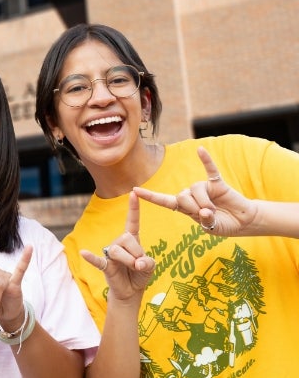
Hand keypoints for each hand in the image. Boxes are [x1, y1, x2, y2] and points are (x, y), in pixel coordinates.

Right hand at [80, 191, 153, 304]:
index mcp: (132, 239)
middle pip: (127, 238)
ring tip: (133, 268)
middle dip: (137, 252)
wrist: (131, 291)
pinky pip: (98, 260)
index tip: (133, 192)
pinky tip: (83, 253)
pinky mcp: (105, 265)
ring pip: (117, 250)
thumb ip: (148, 262)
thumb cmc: (140, 274)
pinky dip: (91, 257)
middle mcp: (119, 243)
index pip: (132, 221)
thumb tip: (137, 264)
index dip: (133, 208)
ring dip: (129, 261)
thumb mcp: (150, 266)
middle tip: (140, 264)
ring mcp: (110, 254)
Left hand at [134, 147, 255, 236]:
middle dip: (193, 207)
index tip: (134, 190)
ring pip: (194, 189)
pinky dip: (206, 160)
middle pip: (181, 195)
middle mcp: (191, 195)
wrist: (243, 221)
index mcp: (185, 207)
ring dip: (204, 203)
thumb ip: (205, 221)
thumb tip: (204, 211)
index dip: (150, 196)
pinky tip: (200, 149)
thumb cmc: (224, 225)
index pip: (163, 200)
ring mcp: (204, 188)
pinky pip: (210, 169)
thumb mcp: (211, 228)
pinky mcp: (217, 183)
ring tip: (213, 210)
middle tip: (206, 215)